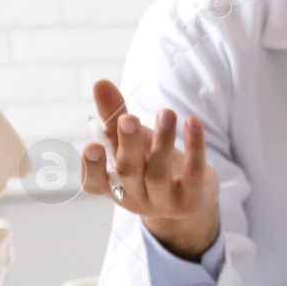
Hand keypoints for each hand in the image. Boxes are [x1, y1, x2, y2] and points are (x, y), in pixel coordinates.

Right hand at [82, 79, 220, 259]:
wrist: (189, 198)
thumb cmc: (149, 164)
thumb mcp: (129, 143)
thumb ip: (113, 116)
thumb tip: (100, 83)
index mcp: (112, 187)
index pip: (95, 182)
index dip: (92, 168)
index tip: (92, 147)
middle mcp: (135, 197)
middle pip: (129, 171)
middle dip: (128, 144)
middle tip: (129, 118)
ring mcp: (164, 202)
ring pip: (160, 172)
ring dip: (163, 140)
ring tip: (166, 112)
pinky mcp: (192, 198)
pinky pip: (193, 171)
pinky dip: (195, 146)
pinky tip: (193, 122)